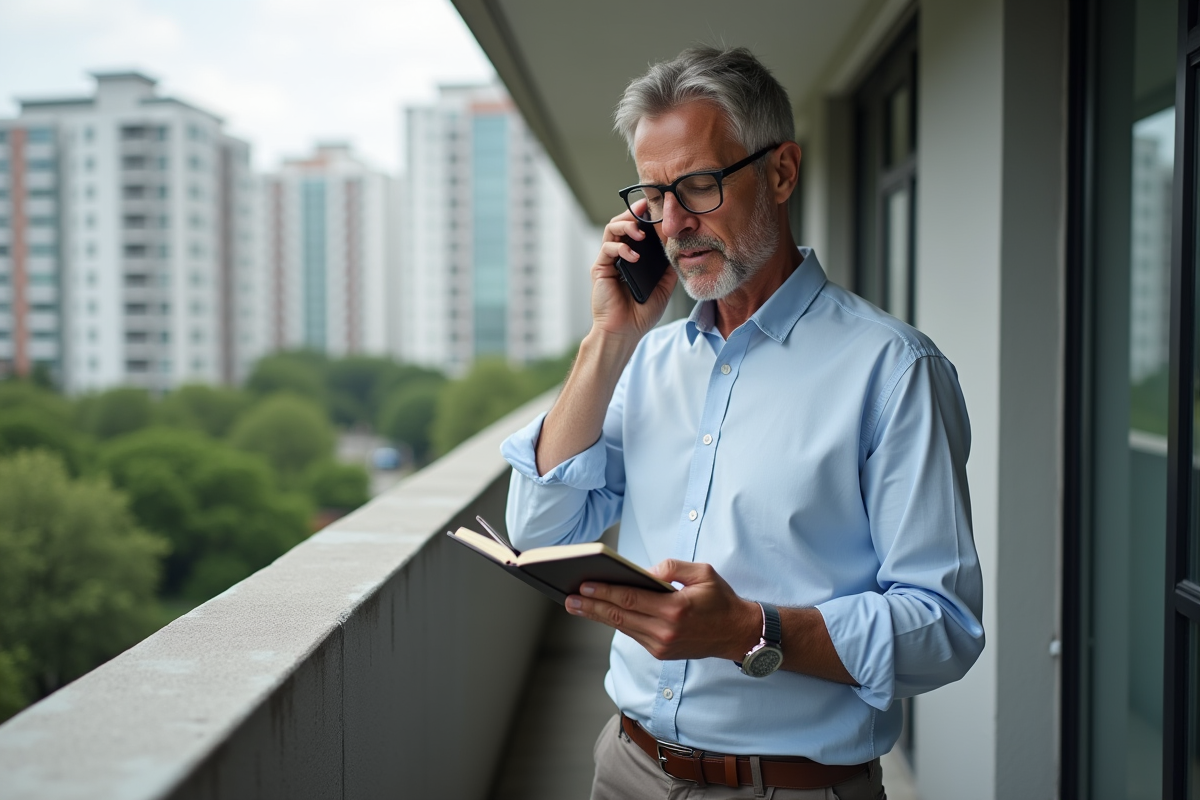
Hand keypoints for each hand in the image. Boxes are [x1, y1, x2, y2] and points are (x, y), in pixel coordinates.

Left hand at [565, 559, 759, 661]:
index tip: (584, 585)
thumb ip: (672, 567)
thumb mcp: (702, 573)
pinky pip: (632, 634)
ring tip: (576, 605)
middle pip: (619, 616)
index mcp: (675, 609)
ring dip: (597, 616)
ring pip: (622, 627)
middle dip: (591, 606)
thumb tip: (645, 572)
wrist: (737, 634)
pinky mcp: (661, 652)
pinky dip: (615, 622)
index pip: (630, 599)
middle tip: (568, 598)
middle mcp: (665, 630)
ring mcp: (662, 645)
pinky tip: (600, 613)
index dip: (604, 592)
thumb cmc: (720, 600)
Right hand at [590, 204, 678, 340]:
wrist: (625, 331)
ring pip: (612, 230)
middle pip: (622, 223)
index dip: (644, 216)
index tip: (657, 206)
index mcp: (633, 257)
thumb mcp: (664, 287)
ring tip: (640, 233)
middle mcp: (619, 255)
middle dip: (634, 212)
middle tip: (646, 207)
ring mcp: (608, 261)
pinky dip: (621, 248)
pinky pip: (608, 249)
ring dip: (627, 226)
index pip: (637, 230)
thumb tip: (680, 248)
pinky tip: (634, 256)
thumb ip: (668, 267)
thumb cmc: (642, 313)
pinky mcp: (600, 268)